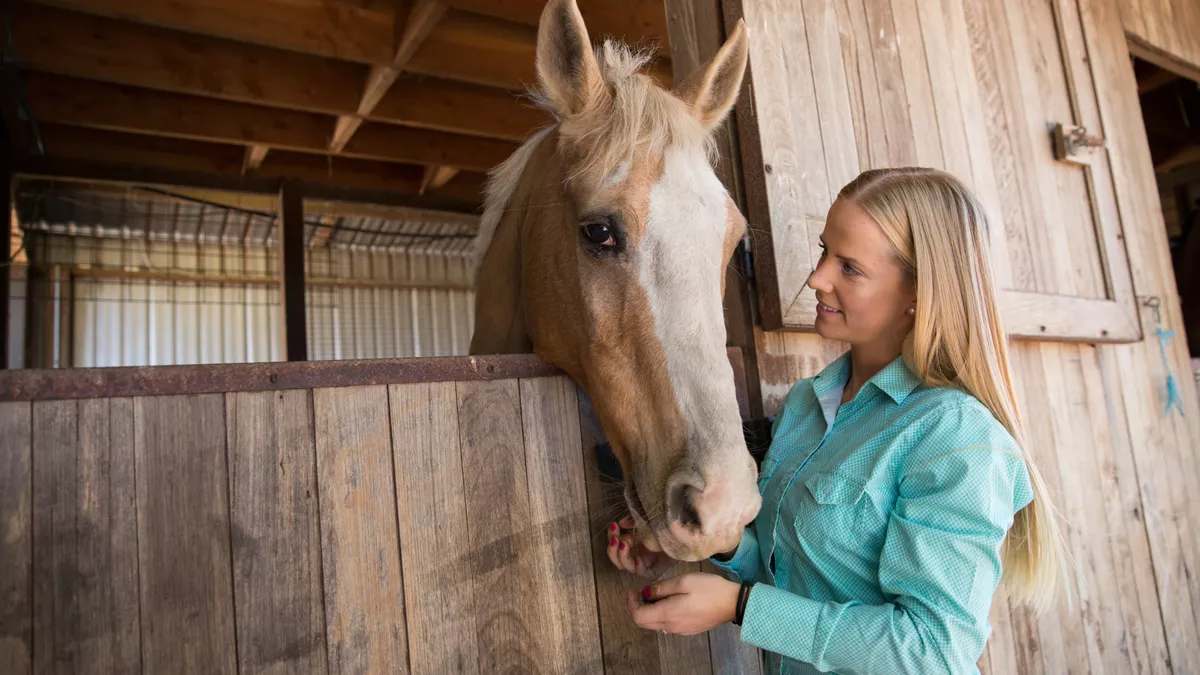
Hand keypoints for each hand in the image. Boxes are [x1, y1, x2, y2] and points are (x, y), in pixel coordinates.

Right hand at [607, 516, 676, 578]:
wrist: (682, 533)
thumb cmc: (664, 526)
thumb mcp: (646, 521)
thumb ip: (633, 521)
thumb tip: (620, 523)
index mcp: (633, 545)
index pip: (616, 545)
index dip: (612, 537)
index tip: (614, 526)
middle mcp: (636, 555)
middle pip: (617, 559)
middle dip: (613, 550)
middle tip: (616, 539)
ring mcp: (645, 564)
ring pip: (626, 567)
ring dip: (622, 556)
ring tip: (625, 545)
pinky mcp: (655, 571)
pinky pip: (642, 572)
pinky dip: (637, 567)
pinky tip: (638, 559)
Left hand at [624, 572, 740, 635]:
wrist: (733, 604)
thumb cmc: (710, 589)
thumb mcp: (684, 581)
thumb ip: (662, 588)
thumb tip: (646, 593)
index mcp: (668, 614)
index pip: (638, 616)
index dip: (630, 603)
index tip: (632, 589)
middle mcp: (671, 626)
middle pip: (644, 622)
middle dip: (637, 607)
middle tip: (639, 591)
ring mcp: (681, 630)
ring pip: (655, 624)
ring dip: (649, 610)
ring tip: (655, 593)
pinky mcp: (689, 629)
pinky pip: (667, 624)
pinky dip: (661, 613)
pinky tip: (670, 600)